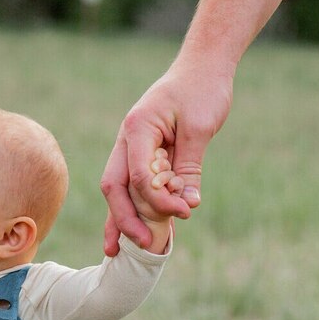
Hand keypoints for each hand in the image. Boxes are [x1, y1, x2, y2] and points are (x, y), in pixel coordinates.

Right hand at [101, 62, 233, 252]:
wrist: (203, 66)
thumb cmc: (203, 90)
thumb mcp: (200, 128)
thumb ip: (189, 166)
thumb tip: (188, 203)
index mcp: (138, 128)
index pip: (138, 175)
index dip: (157, 201)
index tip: (184, 212)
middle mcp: (128, 139)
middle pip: (114, 187)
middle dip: (125, 219)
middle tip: (146, 246)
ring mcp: (131, 147)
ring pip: (117, 190)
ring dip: (119, 220)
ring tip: (115, 253)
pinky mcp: (142, 154)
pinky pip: (131, 185)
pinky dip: (130, 208)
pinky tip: (128, 232)